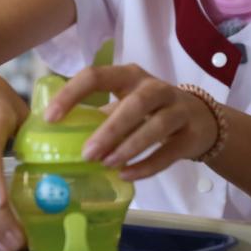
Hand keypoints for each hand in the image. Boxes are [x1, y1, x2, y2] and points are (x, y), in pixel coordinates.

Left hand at [44, 64, 217, 179]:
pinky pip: (168, 152)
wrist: (201, 119)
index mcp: (128, 76)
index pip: (96, 75)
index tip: (50, 118)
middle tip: (86, 154)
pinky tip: (127, 174)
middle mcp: (154, 87)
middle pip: (134, 104)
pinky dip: (147, 165)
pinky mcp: (191, 134)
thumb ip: (98, 114)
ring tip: (107, 165)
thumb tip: (57, 138)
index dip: (72, 94)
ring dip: (129, 146)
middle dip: (109, 130)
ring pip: (155, 126)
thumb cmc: (150, 110)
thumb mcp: (125, 103)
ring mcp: (177, 109)